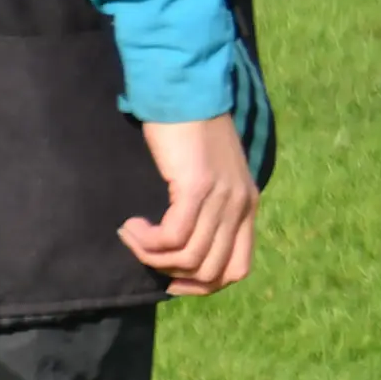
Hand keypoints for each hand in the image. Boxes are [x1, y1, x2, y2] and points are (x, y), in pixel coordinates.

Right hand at [120, 116, 258, 295]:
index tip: (171, 276)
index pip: (237, 270)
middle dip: (173, 275)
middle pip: (211, 272)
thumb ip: (210, 211)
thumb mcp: (213, 177)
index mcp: (247, 205)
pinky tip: (132, 226)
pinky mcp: (197, 187)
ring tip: (134, 236)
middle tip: (147, 254)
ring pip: (189, 259)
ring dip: (152, 257)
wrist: (186, 94)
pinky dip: (147, 241)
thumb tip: (183, 255)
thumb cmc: (191, 134)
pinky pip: (172, 237)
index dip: (203, 285)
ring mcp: (222, 197)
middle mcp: (240, 204)